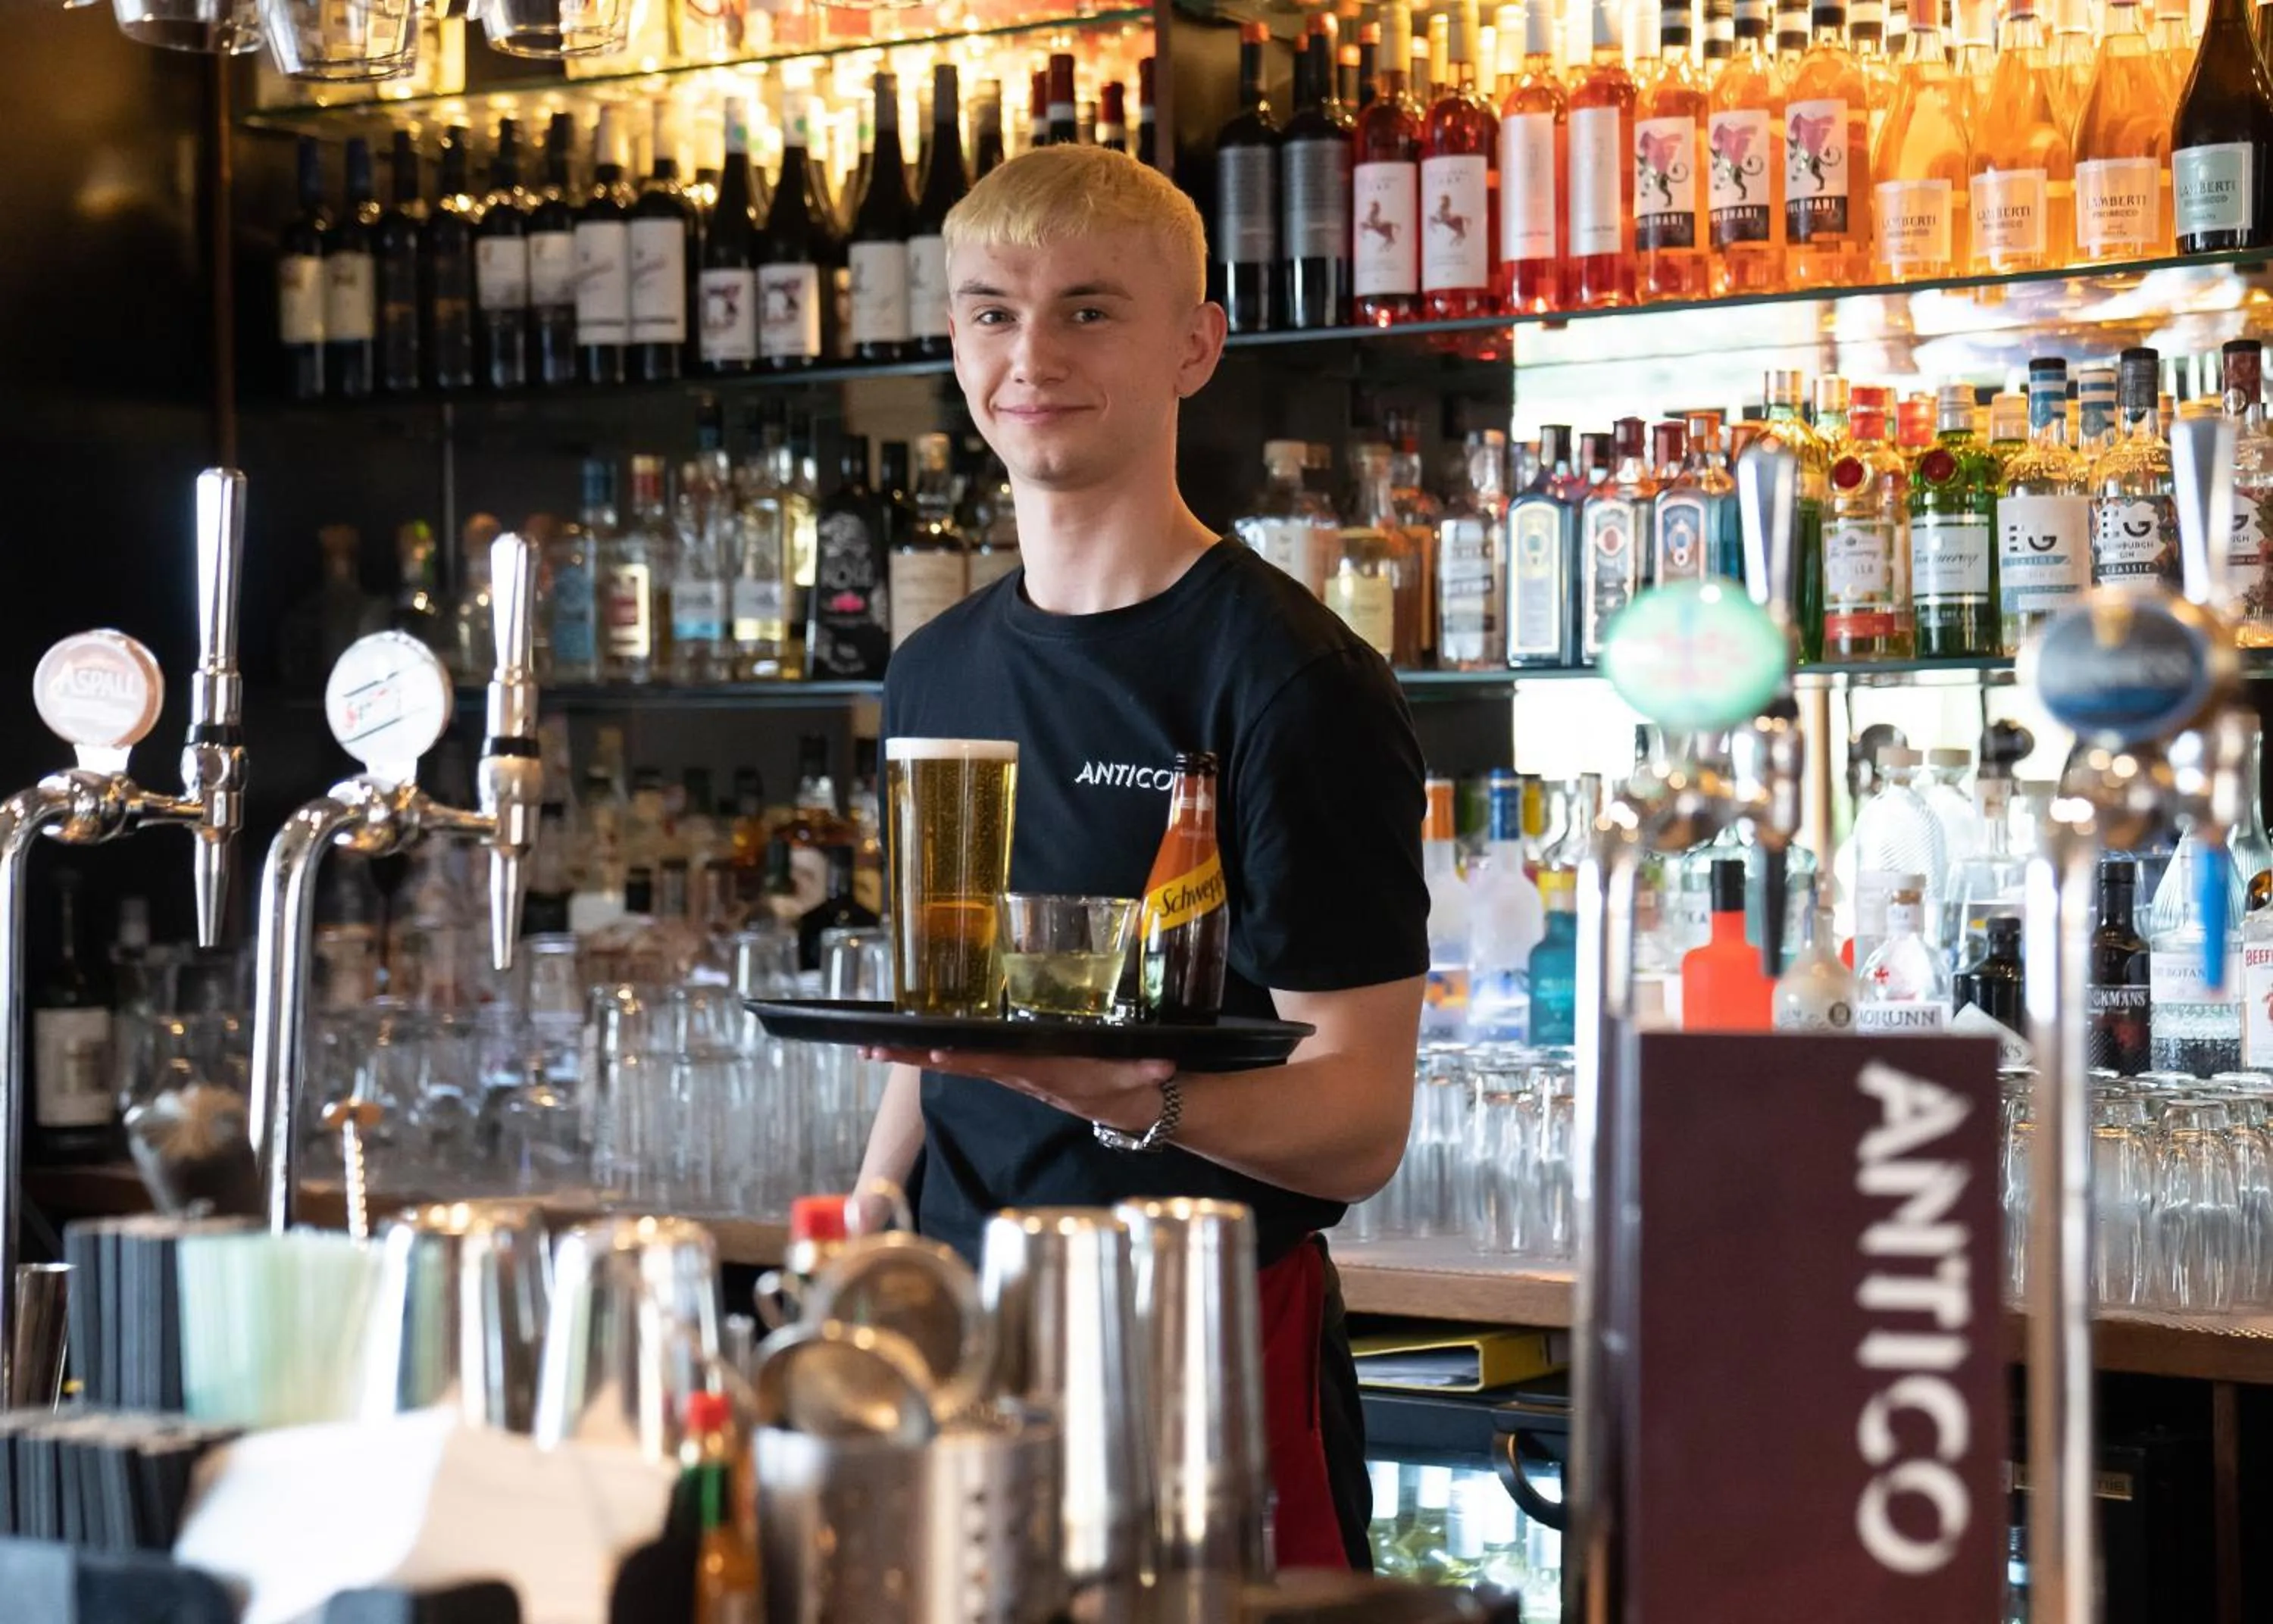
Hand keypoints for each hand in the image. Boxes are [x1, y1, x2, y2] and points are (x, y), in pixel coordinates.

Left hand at [858, 1046, 1173, 1135]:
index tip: (932, 1052)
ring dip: (913, 1056)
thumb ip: (1146, 1069)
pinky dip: (936, 1051)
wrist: (1128, 1108)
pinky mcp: (1011, 1070)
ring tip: (871, 1047)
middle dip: (914, 1056)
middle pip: (958, 1062)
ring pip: (955, 1061)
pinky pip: (967, 1058)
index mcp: (1041, 1073)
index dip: (965, 1058)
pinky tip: (909, 1044)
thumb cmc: (1127, 1085)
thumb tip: (1163, 1065)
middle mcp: (1017, 1074)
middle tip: (872, 1049)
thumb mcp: (1137, 1077)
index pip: (996, 1064)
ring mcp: (1010, 1073)